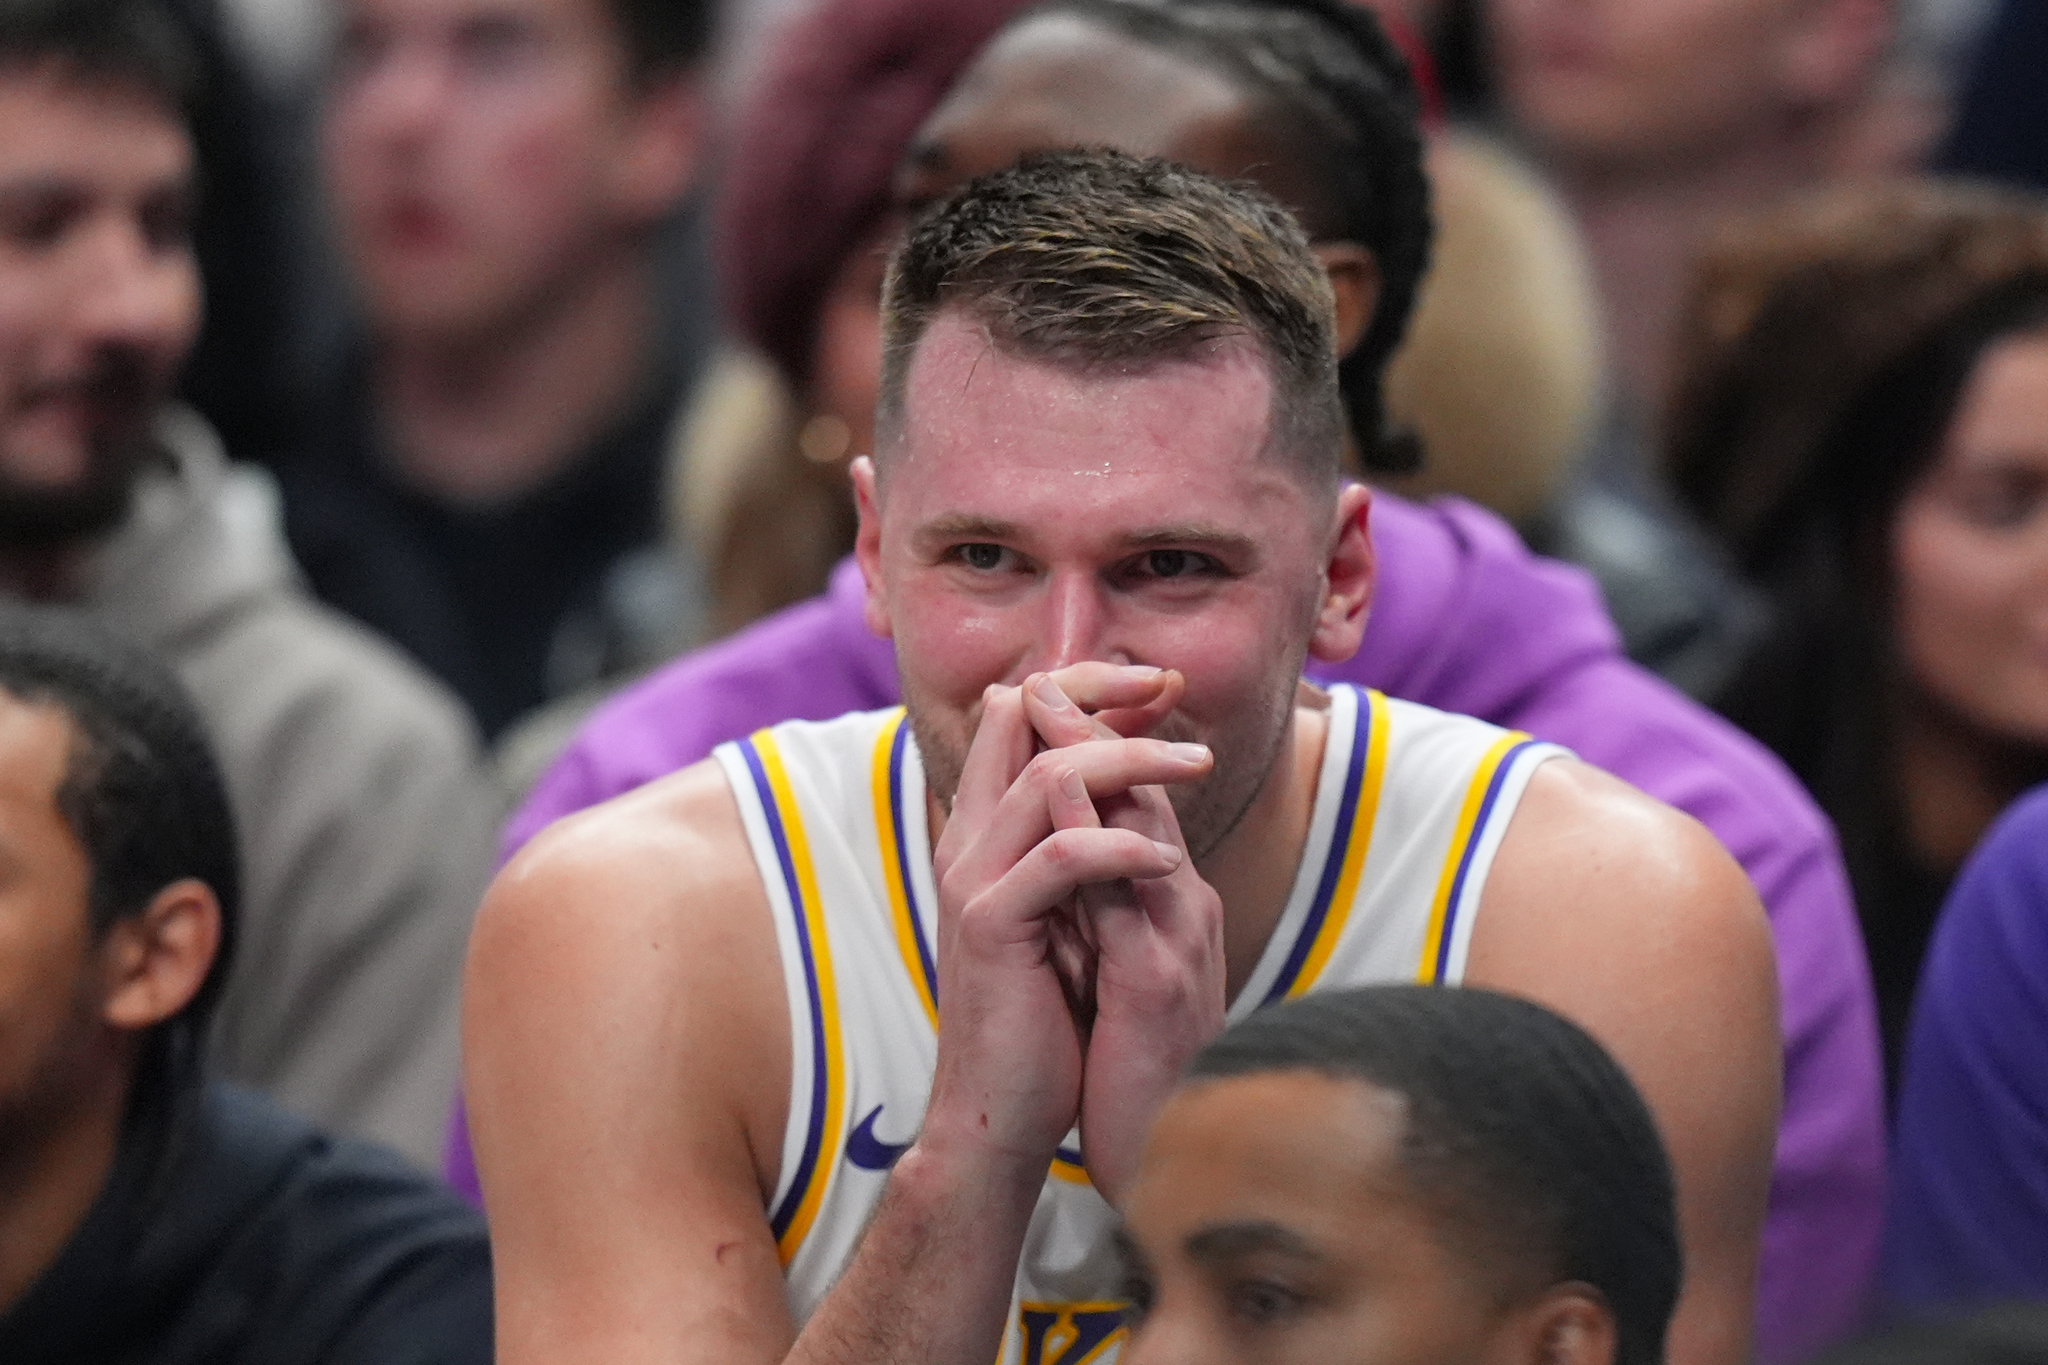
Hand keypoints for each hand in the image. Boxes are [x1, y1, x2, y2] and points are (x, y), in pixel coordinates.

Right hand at [922, 674, 1207, 1182]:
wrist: (1006, 1112)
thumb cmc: (1050, 1017)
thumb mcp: (1078, 912)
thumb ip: (1090, 841)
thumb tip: (1137, 781)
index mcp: (985, 829)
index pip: (1018, 716)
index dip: (1082, 687)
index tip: (1156, 688)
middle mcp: (968, 839)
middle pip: (1019, 719)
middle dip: (1097, 692)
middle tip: (1170, 690)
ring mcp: (971, 878)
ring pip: (1047, 776)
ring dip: (1128, 760)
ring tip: (1195, 765)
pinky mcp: (988, 924)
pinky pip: (1059, 857)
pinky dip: (1118, 847)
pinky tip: (1167, 860)